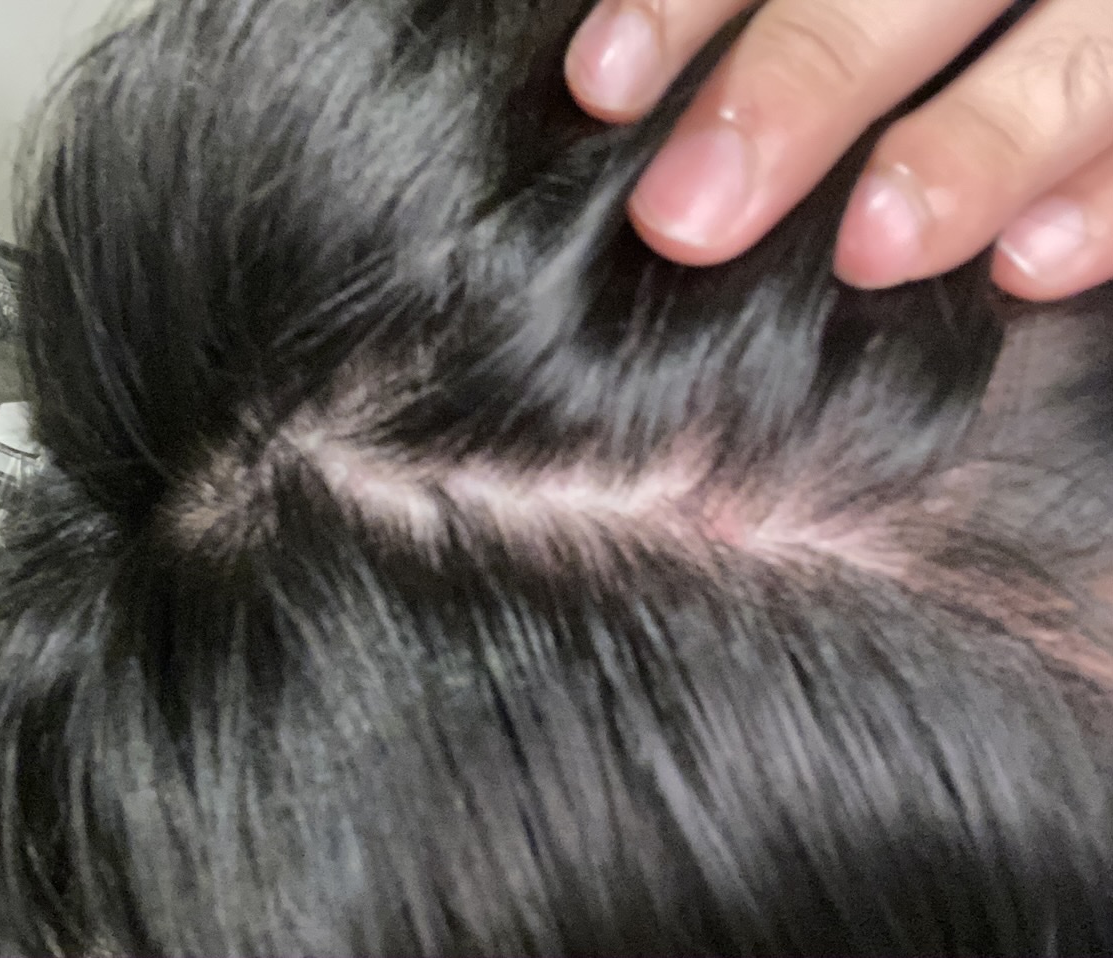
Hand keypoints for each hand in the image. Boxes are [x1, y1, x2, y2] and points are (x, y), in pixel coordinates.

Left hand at [565, 0, 1112, 300]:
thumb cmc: (946, 20)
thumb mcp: (881, 3)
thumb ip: (785, 21)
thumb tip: (621, 92)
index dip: (687, 4)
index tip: (601, 86)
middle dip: (805, 81)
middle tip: (690, 218)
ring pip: (1078, 59)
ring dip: (973, 149)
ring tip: (870, 250)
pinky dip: (1109, 200)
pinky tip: (1029, 269)